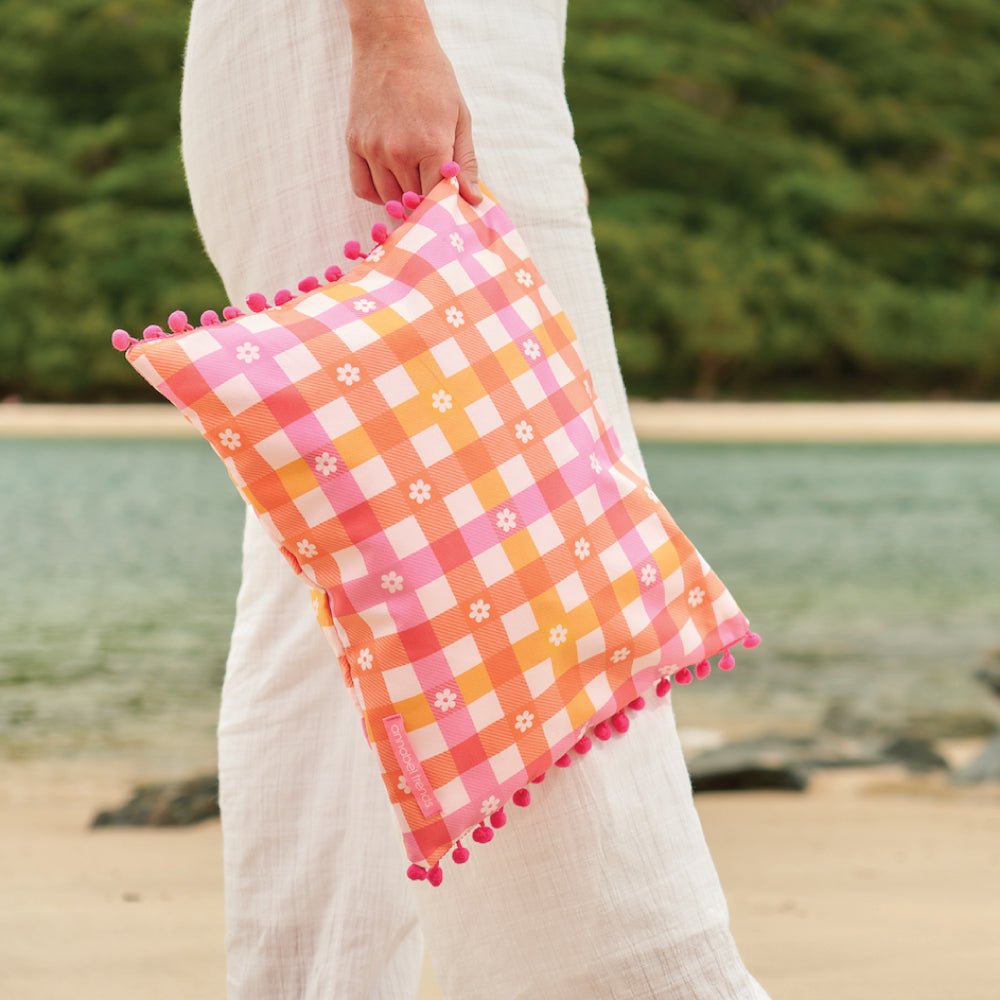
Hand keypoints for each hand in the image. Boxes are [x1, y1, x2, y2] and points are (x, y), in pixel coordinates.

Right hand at [345, 17, 481, 206]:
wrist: (393, 43)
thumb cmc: (432, 79)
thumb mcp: (459, 118)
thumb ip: (466, 163)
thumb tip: (473, 199)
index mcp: (431, 145)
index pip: (438, 198)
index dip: (445, 205)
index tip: (450, 204)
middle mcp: (398, 151)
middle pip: (413, 202)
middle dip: (425, 202)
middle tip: (432, 192)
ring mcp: (373, 149)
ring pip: (389, 200)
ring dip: (402, 199)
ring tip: (413, 183)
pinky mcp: (354, 144)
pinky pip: (363, 188)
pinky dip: (377, 195)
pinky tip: (390, 184)